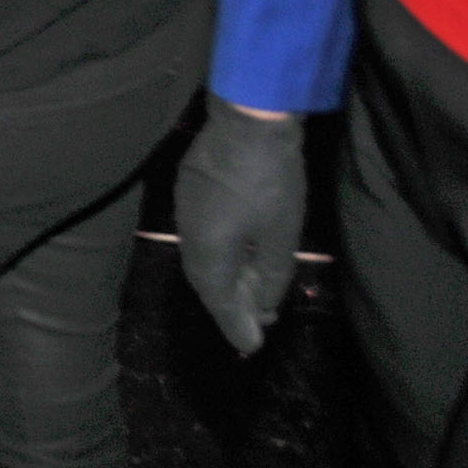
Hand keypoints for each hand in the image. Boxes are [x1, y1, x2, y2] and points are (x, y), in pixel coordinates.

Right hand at [175, 97, 306, 354]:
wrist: (247, 120)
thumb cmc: (271, 182)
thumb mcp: (282, 235)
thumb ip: (272, 275)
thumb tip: (265, 305)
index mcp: (209, 250)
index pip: (220, 300)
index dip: (237, 325)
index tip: (253, 347)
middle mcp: (188, 234)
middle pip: (206, 281)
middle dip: (230, 305)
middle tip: (255, 324)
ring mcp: (185, 210)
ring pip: (202, 258)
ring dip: (226, 279)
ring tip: (252, 292)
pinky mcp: (190, 190)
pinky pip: (200, 235)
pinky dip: (219, 254)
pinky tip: (238, 254)